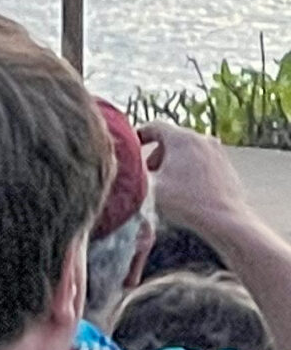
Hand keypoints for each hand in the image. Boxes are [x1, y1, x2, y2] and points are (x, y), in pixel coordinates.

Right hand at [141, 120, 260, 244]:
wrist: (228, 223)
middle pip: (172, 139)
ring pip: (188, 151)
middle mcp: (202, 139)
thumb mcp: (149, 187)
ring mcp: (218, 154)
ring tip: (168, 184)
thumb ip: (132, 173)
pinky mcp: (228, 169)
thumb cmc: (187, 204)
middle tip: (148, 173)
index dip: (138, 136)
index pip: (153, 126)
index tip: (131, 150)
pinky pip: (203, 163)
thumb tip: (120, 167)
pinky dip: (192, 171)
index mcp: (182, 138)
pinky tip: (187, 192)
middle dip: (156, 154)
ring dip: (174, 163)